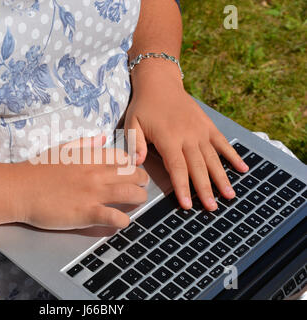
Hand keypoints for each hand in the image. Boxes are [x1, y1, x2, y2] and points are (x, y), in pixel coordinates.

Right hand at [12, 136, 148, 229]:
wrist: (18, 189)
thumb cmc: (36, 169)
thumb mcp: (61, 149)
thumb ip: (84, 143)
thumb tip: (102, 138)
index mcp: (90, 157)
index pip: (123, 158)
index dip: (132, 164)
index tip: (131, 171)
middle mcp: (96, 174)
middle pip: (133, 175)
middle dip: (142, 181)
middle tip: (140, 187)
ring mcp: (92, 194)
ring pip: (131, 194)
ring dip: (139, 198)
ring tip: (138, 202)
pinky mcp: (86, 213)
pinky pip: (115, 217)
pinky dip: (123, 220)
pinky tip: (122, 221)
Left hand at [124, 62, 248, 210]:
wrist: (160, 82)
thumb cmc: (144, 106)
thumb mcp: (132, 123)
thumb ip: (136, 144)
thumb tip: (138, 163)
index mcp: (168, 138)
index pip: (178, 168)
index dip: (183, 188)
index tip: (188, 205)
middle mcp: (188, 136)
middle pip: (198, 167)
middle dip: (205, 189)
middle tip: (212, 208)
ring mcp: (200, 130)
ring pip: (213, 158)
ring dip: (221, 178)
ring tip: (229, 196)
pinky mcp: (208, 125)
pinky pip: (222, 142)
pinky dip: (232, 155)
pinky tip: (242, 169)